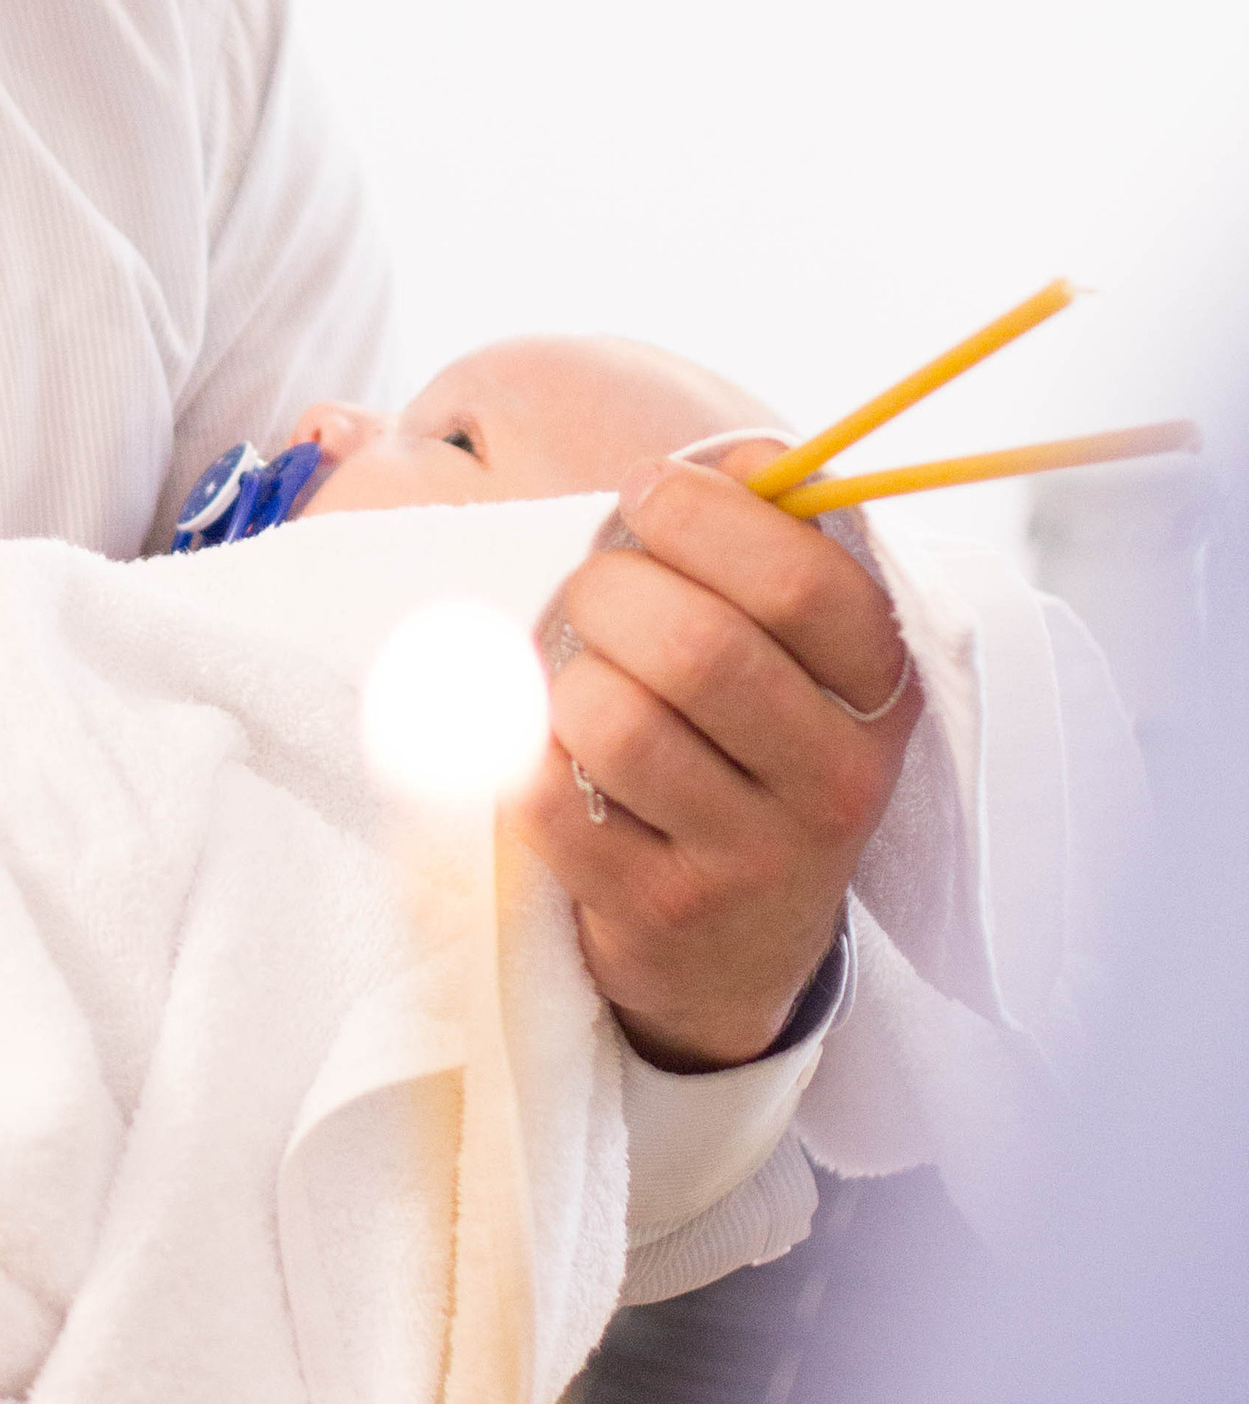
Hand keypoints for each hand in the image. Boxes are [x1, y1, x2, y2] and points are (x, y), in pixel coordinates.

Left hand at [515, 441, 917, 1068]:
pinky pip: (552, 798)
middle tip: (594, 592)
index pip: (800, 580)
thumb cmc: (746, 748)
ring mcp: (754, 859)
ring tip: (580, 684)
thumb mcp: (794, 656)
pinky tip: (554, 755)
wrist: (738, 946)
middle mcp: (837, 780)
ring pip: (619, 722)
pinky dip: (524, 755)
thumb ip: (771, 546)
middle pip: (700, 646)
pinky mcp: (662, 911)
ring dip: (568, 679)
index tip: (646, 493)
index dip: (704, 515)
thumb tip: (747, 457)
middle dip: (612, 590)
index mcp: (878, 691)